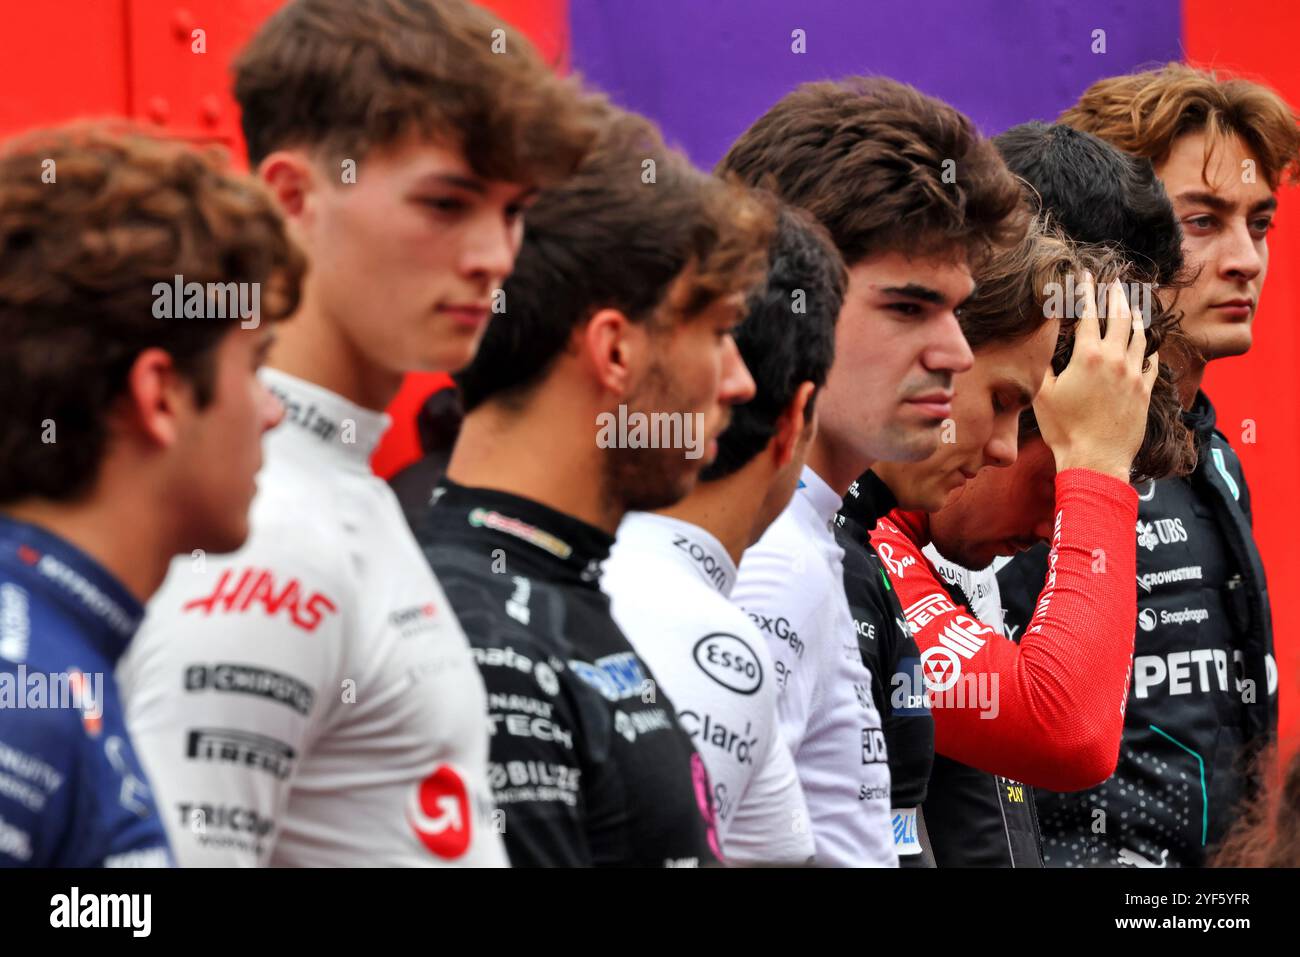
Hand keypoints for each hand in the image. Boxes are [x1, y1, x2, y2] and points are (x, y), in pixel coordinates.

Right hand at [1032, 273, 1158, 481]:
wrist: (1095, 458)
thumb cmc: (1063, 429)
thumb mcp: (1042, 394)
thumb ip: (1046, 365)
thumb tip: (1046, 344)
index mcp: (1088, 355)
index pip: (1088, 313)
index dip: (1086, 291)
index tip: (1086, 275)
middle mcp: (1115, 359)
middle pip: (1120, 317)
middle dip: (1116, 296)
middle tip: (1114, 283)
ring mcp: (1134, 374)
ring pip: (1139, 336)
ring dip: (1135, 317)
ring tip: (1132, 305)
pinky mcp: (1144, 391)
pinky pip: (1150, 362)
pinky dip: (1148, 348)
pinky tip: (1146, 345)